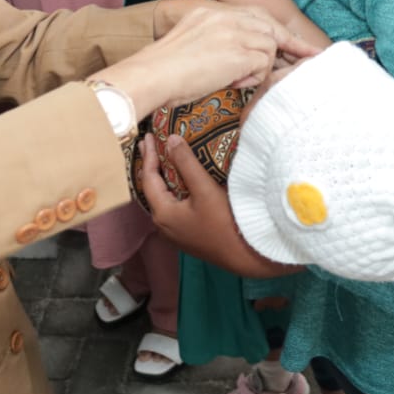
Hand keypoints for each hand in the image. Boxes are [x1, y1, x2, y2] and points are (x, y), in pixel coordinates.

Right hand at [99, 4, 318, 116]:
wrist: (151, 74)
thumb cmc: (163, 70)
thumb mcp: (189, 43)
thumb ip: (215, 41)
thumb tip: (236, 59)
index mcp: (212, 11)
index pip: (256, 15)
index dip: (277, 30)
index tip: (297, 42)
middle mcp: (225, 16)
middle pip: (271, 27)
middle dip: (292, 45)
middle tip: (312, 56)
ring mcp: (234, 31)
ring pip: (269, 48)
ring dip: (260, 68)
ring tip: (235, 79)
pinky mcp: (240, 51)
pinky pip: (264, 65)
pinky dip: (254, 77)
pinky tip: (233, 82)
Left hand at [140, 134, 299, 277]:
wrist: (245, 257)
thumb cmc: (225, 223)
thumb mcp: (204, 189)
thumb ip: (186, 163)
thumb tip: (170, 140)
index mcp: (163, 214)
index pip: (149, 178)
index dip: (149, 155)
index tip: (148, 136)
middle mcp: (163, 225)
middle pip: (152, 189)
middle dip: (152, 165)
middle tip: (151, 144)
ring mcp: (175, 232)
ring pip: (162, 198)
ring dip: (162, 177)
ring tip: (163, 159)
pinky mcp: (187, 234)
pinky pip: (172, 205)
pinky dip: (172, 189)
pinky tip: (180, 182)